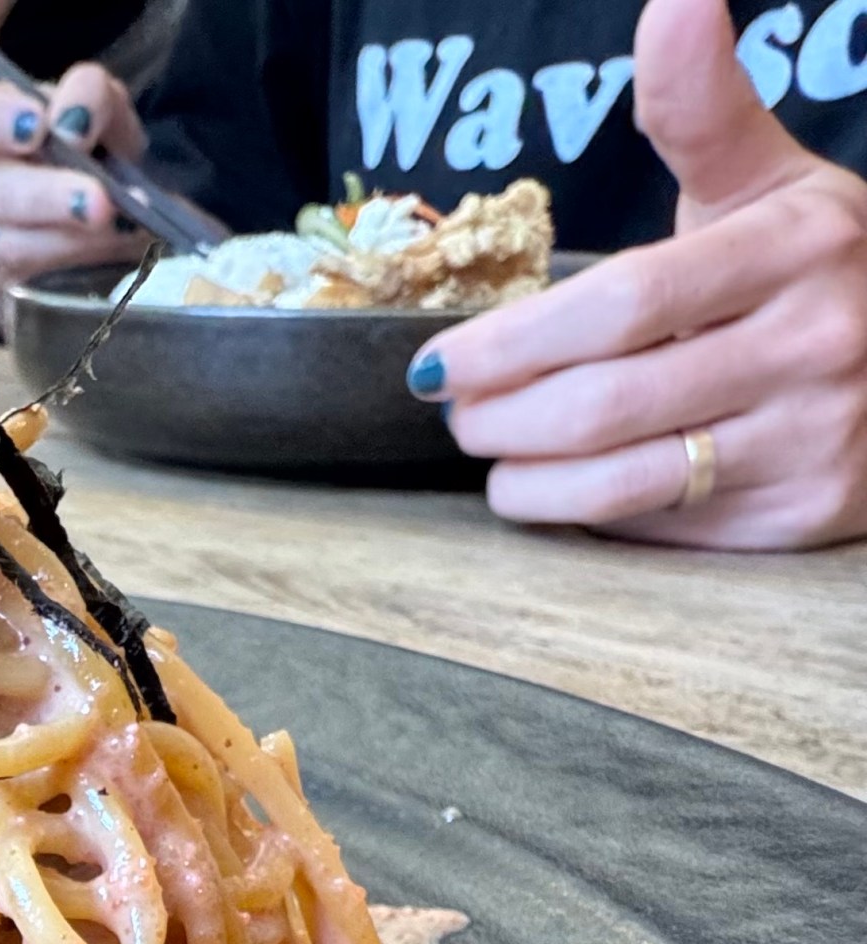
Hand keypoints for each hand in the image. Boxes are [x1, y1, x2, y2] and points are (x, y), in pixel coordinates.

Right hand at [0, 65, 149, 285]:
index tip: (36, 128)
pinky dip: (70, 254)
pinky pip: (19, 274)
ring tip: (112, 220)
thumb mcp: (99, 100)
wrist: (113, 193)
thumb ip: (87, 95)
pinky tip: (110, 238)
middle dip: (39, 196)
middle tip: (98, 200)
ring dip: (59, 236)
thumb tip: (72, 124)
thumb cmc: (91, 137)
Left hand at [418, 0, 866, 549]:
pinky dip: (585, 510)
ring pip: (617, 480)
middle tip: (459, 411)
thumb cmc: (808, 268)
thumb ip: (699, 108)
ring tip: (495, 453)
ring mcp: (811, 436)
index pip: (619, 305)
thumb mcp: (765, 182)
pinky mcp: (799, 513)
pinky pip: (654, 524)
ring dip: (524, 478)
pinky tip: (562, 485)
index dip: (511, 343)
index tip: (441, 363)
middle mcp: (813, 342)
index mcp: (793, 246)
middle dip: (501, 415)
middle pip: (601, 403)